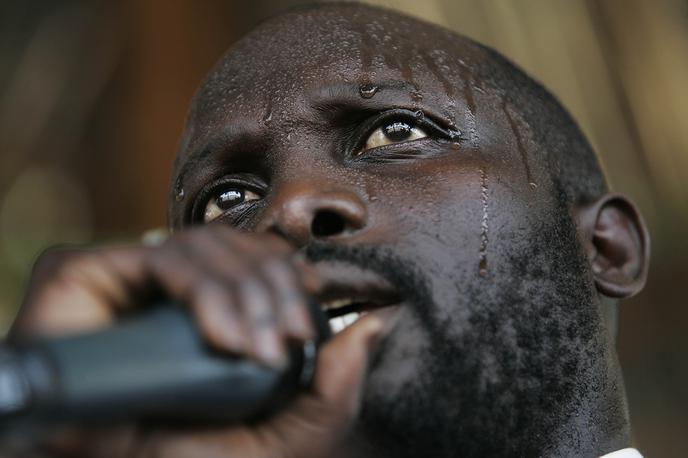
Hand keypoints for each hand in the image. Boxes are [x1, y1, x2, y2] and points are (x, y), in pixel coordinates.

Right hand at [9, 225, 383, 456]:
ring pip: (205, 244)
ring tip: (253, 350)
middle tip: (288, 338)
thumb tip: (376, 325)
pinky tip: (223, 337)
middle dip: (274, 284)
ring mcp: (126, 279)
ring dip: (244, 292)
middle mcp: (166, 289)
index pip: (255, 258)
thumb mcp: (282, 440)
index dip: (288, 267)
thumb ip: (332, 391)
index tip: (315, 292)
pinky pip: (164, 258)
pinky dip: (205, 290)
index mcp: (206, 310)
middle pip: (235, 246)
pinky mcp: (85, 273)